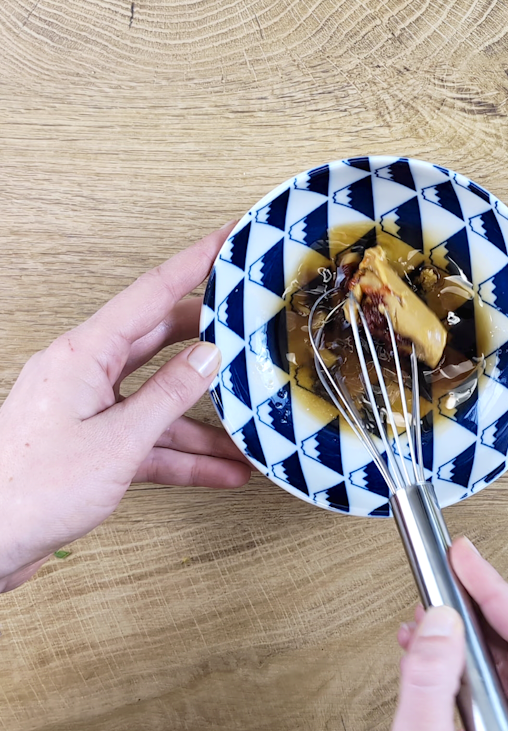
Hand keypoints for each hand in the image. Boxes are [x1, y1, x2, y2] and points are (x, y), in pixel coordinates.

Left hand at [0, 226, 248, 591]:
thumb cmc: (32, 491)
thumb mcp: (118, 442)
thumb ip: (169, 397)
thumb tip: (209, 358)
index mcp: (82, 355)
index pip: (150, 293)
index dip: (194, 263)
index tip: (228, 238)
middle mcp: (81, 374)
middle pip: (157, 342)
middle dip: (209, 340)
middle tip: (252, 324)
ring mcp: (84, 410)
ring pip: (156, 400)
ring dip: (203, 419)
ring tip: (251, 426)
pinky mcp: (87, 447)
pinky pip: (144, 439)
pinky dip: (181, 454)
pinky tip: (221, 470)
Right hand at [388, 537, 507, 730]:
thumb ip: (430, 685)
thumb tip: (441, 622)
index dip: (495, 590)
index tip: (464, 559)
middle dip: (476, 607)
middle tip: (447, 571)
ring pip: (503, 669)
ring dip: (462, 637)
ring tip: (428, 614)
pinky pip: (490, 693)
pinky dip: (457, 668)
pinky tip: (427, 655)